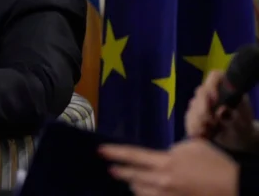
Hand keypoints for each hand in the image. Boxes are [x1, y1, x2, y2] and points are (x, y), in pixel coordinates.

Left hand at [99, 139, 238, 195]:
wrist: (235, 187)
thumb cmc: (215, 163)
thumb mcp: (192, 146)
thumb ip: (174, 149)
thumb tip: (165, 155)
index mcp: (165, 162)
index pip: (133, 156)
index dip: (115, 153)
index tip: (100, 150)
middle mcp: (162, 181)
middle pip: (132, 177)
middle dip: (120, 172)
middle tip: (111, 168)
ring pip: (141, 192)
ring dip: (134, 186)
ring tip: (129, 182)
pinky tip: (144, 192)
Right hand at [185, 70, 257, 151]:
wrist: (238, 140)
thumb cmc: (244, 127)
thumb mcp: (245, 120)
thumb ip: (235, 113)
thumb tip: (221, 110)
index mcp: (227, 88)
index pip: (215, 76)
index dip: (212, 85)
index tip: (215, 100)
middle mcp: (212, 92)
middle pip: (200, 92)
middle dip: (202, 108)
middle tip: (210, 121)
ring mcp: (201, 103)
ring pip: (192, 106)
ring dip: (198, 120)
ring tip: (207, 131)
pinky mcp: (194, 115)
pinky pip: (188, 117)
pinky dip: (193, 127)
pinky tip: (201, 134)